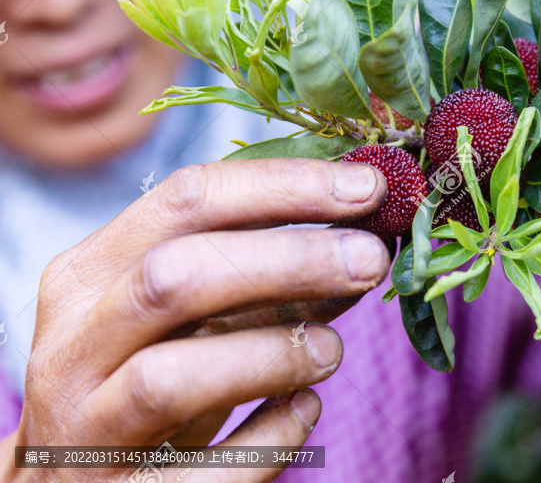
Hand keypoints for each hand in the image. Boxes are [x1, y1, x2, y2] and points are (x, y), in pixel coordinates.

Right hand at [0, 158, 389, 481]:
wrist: (77, 482)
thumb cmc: (145, 375)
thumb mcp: (188, 316)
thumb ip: (262, 278)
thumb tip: (362, 237)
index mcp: (89, 276)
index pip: (187, 200)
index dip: (285, 185)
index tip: (366, 186)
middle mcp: (72, 345)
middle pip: (175, 277)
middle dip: (289, 259)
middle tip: (370, 259)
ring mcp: (86, 429)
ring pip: (170, 378)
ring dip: (274, 354)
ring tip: (333, 350)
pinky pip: (205, 473)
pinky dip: (271, 437)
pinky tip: (305, 410)